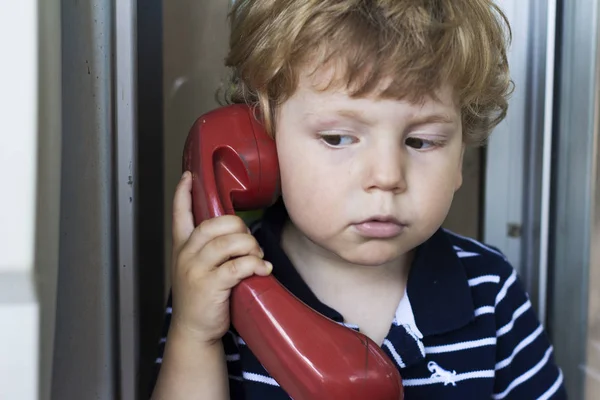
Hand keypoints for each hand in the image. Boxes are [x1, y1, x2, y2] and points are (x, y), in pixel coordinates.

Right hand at [169, 171, 272, 343]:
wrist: (194, 330)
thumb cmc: (200, 297)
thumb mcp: (195, 268)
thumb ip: (208, 249)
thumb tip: (237, 232)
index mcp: (182, 248)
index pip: (179, 215)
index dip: (183, 194)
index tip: (189, 176)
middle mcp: (186, 255)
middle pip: (213, 224)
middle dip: (238, 226)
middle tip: (249, 241)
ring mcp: (197, 270)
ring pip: (228, 243)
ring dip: (250, 246)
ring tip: (257, 257)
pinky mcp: (211, 286)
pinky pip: (238, 266)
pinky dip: (255, 265)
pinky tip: (263, 270)